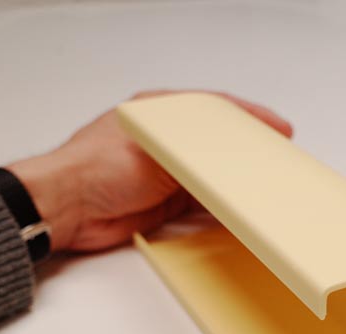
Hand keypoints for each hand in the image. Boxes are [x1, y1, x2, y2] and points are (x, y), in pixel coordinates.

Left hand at [8, 90, 292, 252]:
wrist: (66, 209)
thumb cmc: (96, 168)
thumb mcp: (156, 147)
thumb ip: (196, 149)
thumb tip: (232, 155)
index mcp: (159, 114)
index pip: (215, 109)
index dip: (250, 118)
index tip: (279, 129)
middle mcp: (164, 142)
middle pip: (218, 146)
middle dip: (248, 154)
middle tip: (278, 160)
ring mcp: (164, 173)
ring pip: (212, 177)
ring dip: (234, 184)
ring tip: (264, 189)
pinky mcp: (163, 203)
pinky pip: (201, 205)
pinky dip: (220, 209)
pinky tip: (237, 212)